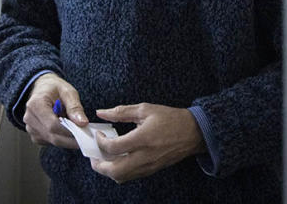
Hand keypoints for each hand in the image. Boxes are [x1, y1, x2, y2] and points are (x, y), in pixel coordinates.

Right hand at [23, 73, 87, 148]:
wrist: (42, 88)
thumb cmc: (54, 88)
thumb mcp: (67, 92)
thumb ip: (75, 107)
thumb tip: (82, 123)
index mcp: (36, 105)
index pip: (52, 125)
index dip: (69, 132)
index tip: (84, 133)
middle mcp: (30, 118)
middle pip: (52, 136)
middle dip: (70, 139)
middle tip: (86, 137)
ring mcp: (30, 128)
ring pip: (52, 141)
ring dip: (67, 140)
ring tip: (78, 132)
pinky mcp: (35, 135)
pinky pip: (50, 142)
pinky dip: (61, 139)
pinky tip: (68, 132)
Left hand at [89, 103, 204, 182]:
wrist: (193, 133)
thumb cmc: (170, 118)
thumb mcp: (145, 109)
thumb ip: (121, 112)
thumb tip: (101, 113)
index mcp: (142, 139)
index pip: (113, 147)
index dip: (100, 142)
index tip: (98, 133)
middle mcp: (144, 156)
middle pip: (114, 170)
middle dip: (98, 165)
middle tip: (93, 155)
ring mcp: (148, 166)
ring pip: (121, 177)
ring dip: (107, 170)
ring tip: (102, 158)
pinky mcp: (151, 170)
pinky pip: (130, 177)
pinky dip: (119, 172)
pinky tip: (117, 160)